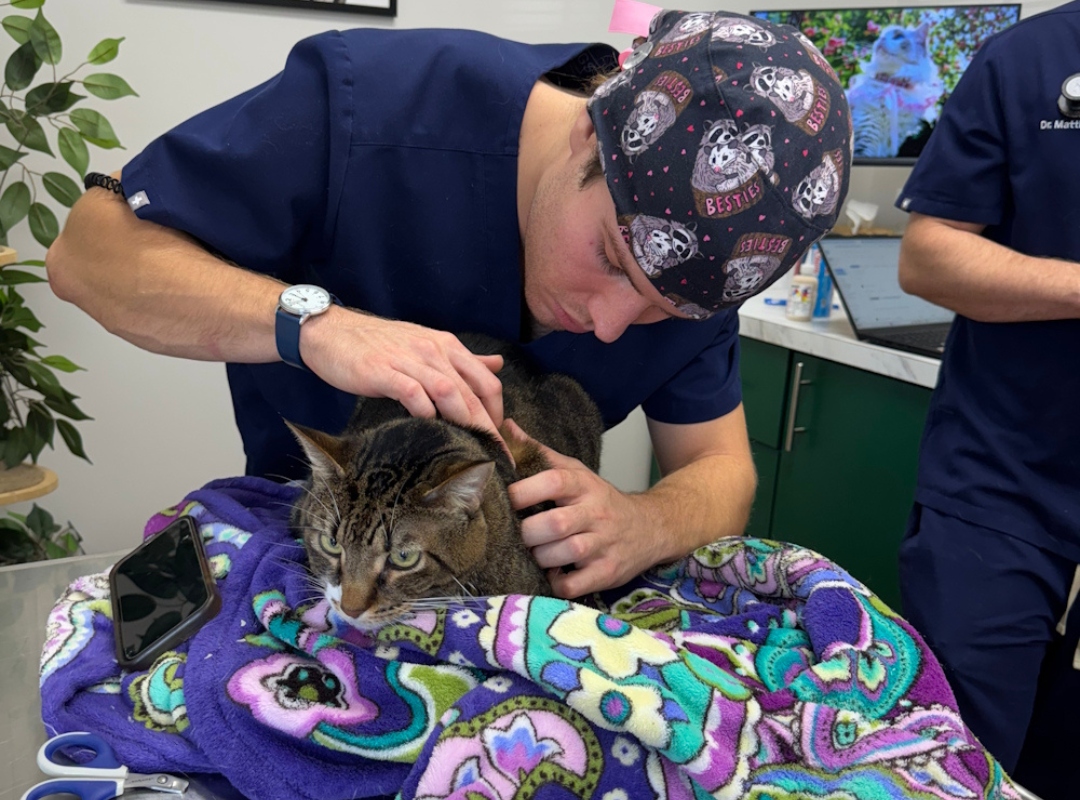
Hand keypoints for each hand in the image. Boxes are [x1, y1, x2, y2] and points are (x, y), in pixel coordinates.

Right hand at [301, 307, 506, 444]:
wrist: (332, 332)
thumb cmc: (380, 343)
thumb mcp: (427, 344)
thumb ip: (463, 358)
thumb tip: (497, 364)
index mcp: (448, 346)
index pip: (487, 381)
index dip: (498, 413)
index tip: (500, 438)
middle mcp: (434, 351)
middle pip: (472, 392)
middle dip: (488, 427)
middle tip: (496, 455)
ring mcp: (408, 360)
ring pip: (448, 392)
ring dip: (463, 421)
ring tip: (472, 448)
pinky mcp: (383, 372)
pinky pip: (412, 394)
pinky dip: (425, 413)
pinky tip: (430, 428)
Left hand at [505, 420, 664, 597]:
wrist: (651, 527)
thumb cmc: (601, 500)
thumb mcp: (576, 471)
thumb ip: (539, 454)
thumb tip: (505, 428)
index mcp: (583, 485)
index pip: (553, 481)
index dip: (523, 491)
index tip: (506, 500)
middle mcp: (595, 512)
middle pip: (553, 523)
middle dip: (527, 532)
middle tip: (519, 535)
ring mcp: (603, 544)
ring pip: (563, 554)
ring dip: (540, 558)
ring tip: (535, 553)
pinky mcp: (607, 572)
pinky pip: (573, 584)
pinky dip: (556, 584)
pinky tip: (553, 574)